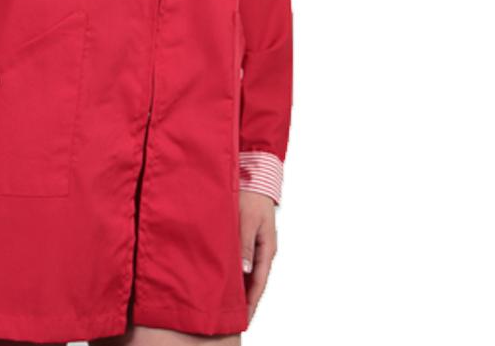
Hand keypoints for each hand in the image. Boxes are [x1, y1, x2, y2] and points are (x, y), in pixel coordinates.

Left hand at [239, 189, 277, 326]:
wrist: (254, 176)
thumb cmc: (251, 196)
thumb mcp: (247, 220)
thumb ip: (245, 245)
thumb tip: (245, 271)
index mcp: (267, 248)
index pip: (259, 281)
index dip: (251, 301)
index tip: (244, 317)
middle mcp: (263, 249)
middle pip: (254, 280)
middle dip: (245, 298)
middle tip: (234, 316)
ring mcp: (256, 243)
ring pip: (248, 270)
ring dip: (240, 285)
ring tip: (228, 302)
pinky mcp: (248, 236)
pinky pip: (243, 259)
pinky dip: (237, 271)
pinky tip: (227, 277)